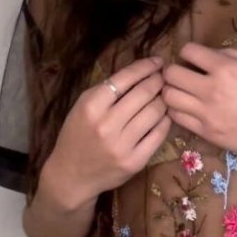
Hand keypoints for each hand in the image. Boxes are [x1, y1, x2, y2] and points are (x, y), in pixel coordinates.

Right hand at [49, 56, 170, 199]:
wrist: (71, 175)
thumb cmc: (77, 135)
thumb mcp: (83, 106)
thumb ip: (107, 90)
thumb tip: (140, 72)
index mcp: (91, 106)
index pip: (125, 78)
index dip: (146, 66)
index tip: (157, 61)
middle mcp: (107, 124)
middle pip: (144, 93)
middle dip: (158, 81)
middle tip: (165, 76)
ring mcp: (123, 145)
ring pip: (155, 112)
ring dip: (163, 100)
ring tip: (164, 95)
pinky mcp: (135, 161)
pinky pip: (159, 134)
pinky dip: (165, 121)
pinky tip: (164, 115)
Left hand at [161, 42, 236, 164]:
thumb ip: (232, 55)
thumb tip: (209, 54)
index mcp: (227, 69)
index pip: (188, 51)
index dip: (189, 52)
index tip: (194, 58)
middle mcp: (212, 90)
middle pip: (171, 75)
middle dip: (175, 70)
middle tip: (184, 74)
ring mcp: (207, 114)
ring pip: (169, 98)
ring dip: (173, 91)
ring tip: (184, 92)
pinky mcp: (206, 133)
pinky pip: (177, 119)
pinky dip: (178, 110)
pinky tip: (189, 108)